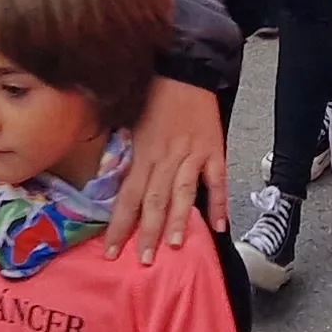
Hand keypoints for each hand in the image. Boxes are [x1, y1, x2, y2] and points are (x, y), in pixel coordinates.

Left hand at [100, 76, 224, 258]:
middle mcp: (166, 158)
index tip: (112, 252)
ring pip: (183, 192)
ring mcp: (193, 155)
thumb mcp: (129, 125)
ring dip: (179, 220)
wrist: (185, 72)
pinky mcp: (215, 151)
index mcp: (143, 153)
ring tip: (175, 245)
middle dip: (148, 231)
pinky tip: (219, 227)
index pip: (128, 196)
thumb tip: (112, 184)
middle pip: (155, 199)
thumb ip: (125, 157)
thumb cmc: (154, 99)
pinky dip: (219, 203)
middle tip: (143, 259)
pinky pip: (218, 180)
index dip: (119, 225)